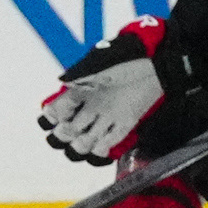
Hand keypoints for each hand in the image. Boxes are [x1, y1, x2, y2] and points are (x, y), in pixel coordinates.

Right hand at [38, 20, 168, 164]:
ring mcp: (106, 117)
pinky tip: (102, 146)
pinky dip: (102, 150)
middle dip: (64, 134)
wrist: (155, 63)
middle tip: (72, 129)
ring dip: (81, 145)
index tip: (59, 115)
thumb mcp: (99, 63)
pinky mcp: (124, 124)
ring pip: (83, 142)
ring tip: (87, 140)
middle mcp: (90, 106)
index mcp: (80, 90)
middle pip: (65, 132)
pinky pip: (107, 145)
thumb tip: (63, 83)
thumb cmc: (127, 57)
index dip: (52, 117)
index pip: (54, 111)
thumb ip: (80, 73)